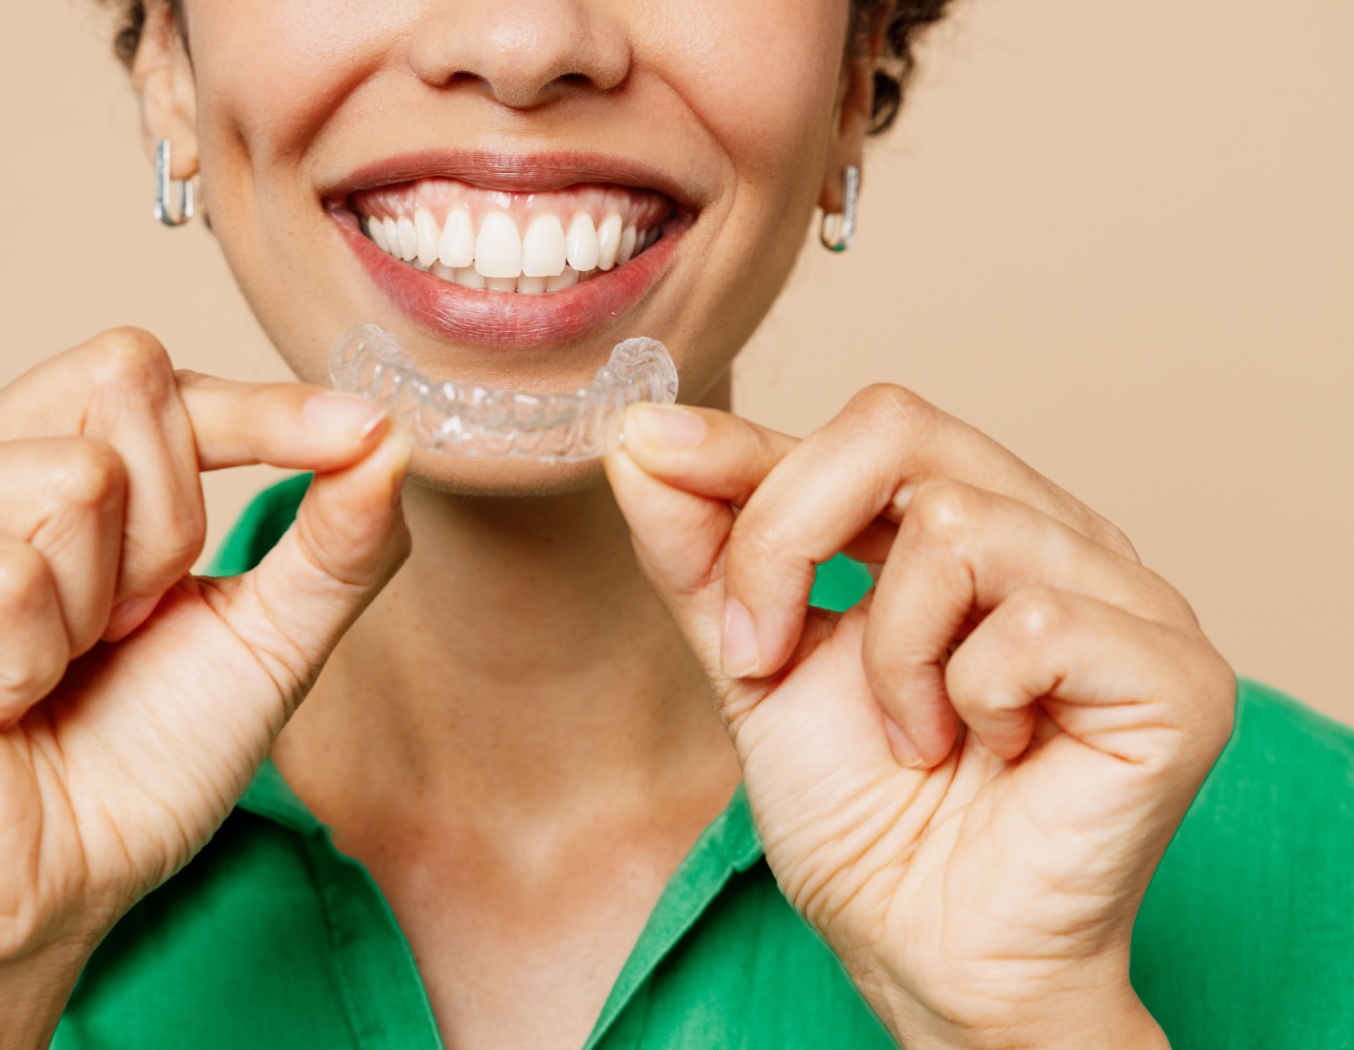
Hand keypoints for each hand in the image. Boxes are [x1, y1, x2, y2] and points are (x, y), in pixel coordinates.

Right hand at [0, 329, 408, 1045]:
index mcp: (32, 456)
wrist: (39, 896)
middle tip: (115, 634)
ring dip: (98, 606)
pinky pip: (4, 569)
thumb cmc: (136, 768)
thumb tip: (390, 437)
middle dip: (168, 533)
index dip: (263, 408)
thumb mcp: (262, 642)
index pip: (152, 374)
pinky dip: (31, 656)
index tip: (360, 432)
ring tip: (44, 670)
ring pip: (74, 475)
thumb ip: (331, 543)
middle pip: (123, 381)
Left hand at [606, 385, 1233, 1049]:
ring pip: (956, 525)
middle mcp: (1055, 536)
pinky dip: (973, 696)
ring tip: (912, 738)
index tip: (643, 449)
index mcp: (971, 524)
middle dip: (786, 538)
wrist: (928, 955)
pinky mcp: (1174, 673)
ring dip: (890, 655)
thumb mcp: (756, 665)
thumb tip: (640, 437)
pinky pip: (1033, 620)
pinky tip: (992, 753)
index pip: (863, 429)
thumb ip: (705, 553)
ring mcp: (1127, 595)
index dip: (746, 446)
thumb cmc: (860, 819)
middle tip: (760, 657)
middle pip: (899, 427)